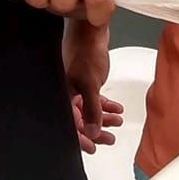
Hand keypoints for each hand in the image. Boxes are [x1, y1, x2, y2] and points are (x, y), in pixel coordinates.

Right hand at [63, 14, 118, 152]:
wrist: (91, 32)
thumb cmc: (85, 53)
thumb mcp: (90, 85)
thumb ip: (92, 110)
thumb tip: (93, 133)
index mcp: (61, 96)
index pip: (69, 124)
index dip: (80, 138)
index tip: (92, 147)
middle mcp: (66, 94)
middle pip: (79, 120)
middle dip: (96, 131)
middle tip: (109, 139)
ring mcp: (75, 89)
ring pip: (89, 111)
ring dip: (104, 118)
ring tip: (117, 122)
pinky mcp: (85, 83)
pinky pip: (94, 100)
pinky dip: (105, 106)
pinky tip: (117, 109)